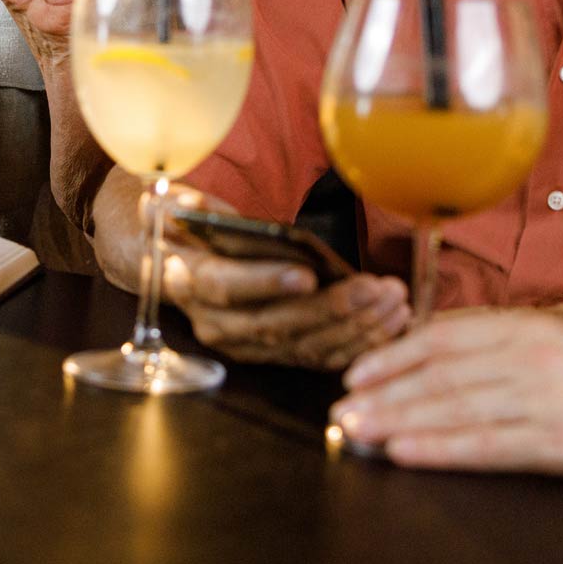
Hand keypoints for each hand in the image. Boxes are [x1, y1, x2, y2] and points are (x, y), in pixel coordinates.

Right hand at [160, 189, 409, 372]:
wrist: (170, 262)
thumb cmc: (185, 229)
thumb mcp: (173, 207)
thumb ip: (185, 208)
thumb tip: (196, 209)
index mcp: (190, 283)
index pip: (226, 288)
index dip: (267, 283)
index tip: (308, 275)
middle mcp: (217, 323)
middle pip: (276, 324)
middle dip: (331, 309)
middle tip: (375, 289)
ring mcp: (246, 344)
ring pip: (304, 345)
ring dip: (354, 327)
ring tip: (392, 301)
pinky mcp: (273, 353)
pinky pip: (318, 356)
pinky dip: (356, 343)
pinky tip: (390, 322)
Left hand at [331, 307, 562, 478]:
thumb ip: (514, 331)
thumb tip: (453, 336)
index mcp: (530, 325)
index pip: (445, 335)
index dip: (395, 353)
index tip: (358, 369)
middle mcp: (529, 356)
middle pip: (439, 373)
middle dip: (383, 391)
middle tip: (341, 406)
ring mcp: (542, 399)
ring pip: (453, 407)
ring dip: (397, 419)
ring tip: (358, 430)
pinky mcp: (558, 443)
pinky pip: (486, 446)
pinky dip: (440, 449)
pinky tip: (406, 453)